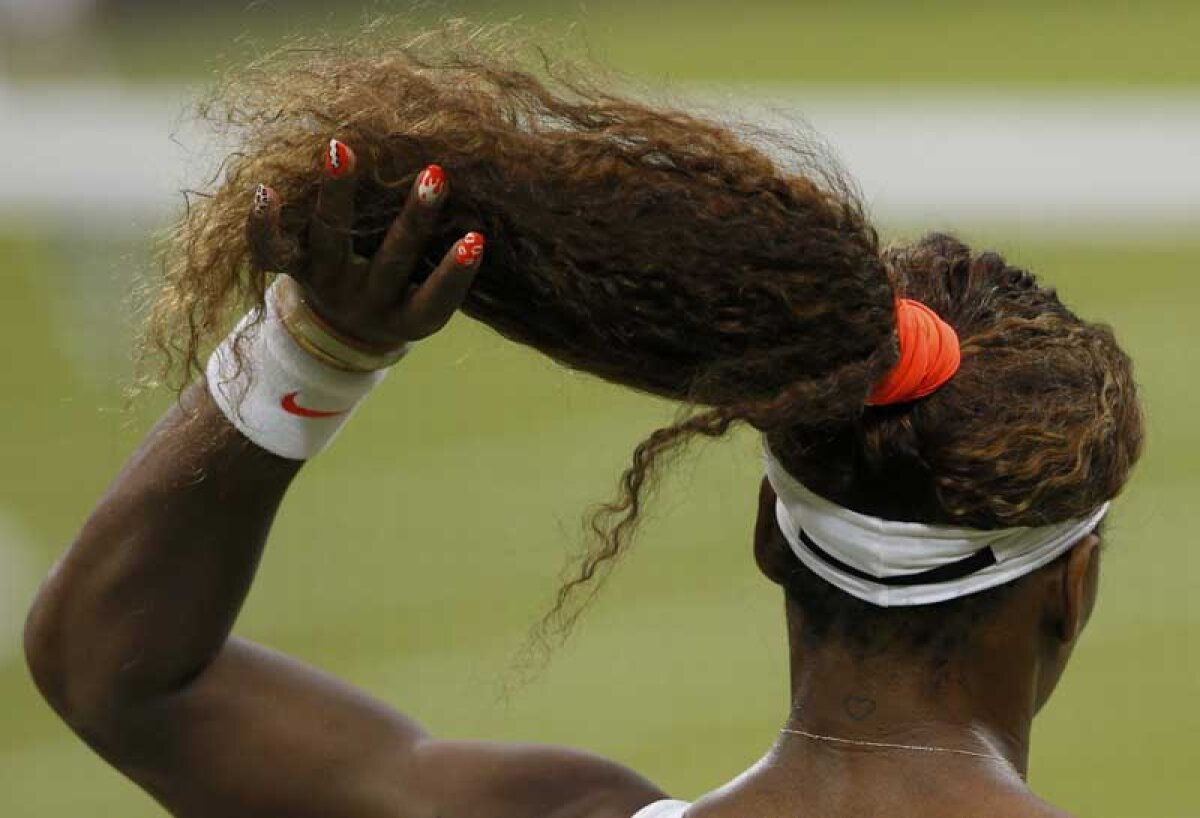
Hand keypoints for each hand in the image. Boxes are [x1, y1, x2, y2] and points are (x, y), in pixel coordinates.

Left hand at [246, 138, 484, 350]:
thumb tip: (483, 204)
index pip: (434, 300)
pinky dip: (265, 224)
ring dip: (337, 194)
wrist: (338, 333)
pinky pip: (272, 252)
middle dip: (415, 218)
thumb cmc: (403, 296)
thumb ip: (446, 262)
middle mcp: (366, 304)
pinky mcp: (293, 270)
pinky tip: (265, 190)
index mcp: (406, 318)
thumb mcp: (426, 296)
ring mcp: (326, 286)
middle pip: (391, 262)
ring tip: (341, 148)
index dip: (454, 274)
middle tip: (436, 175)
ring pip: (331, 241)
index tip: (476, 239)